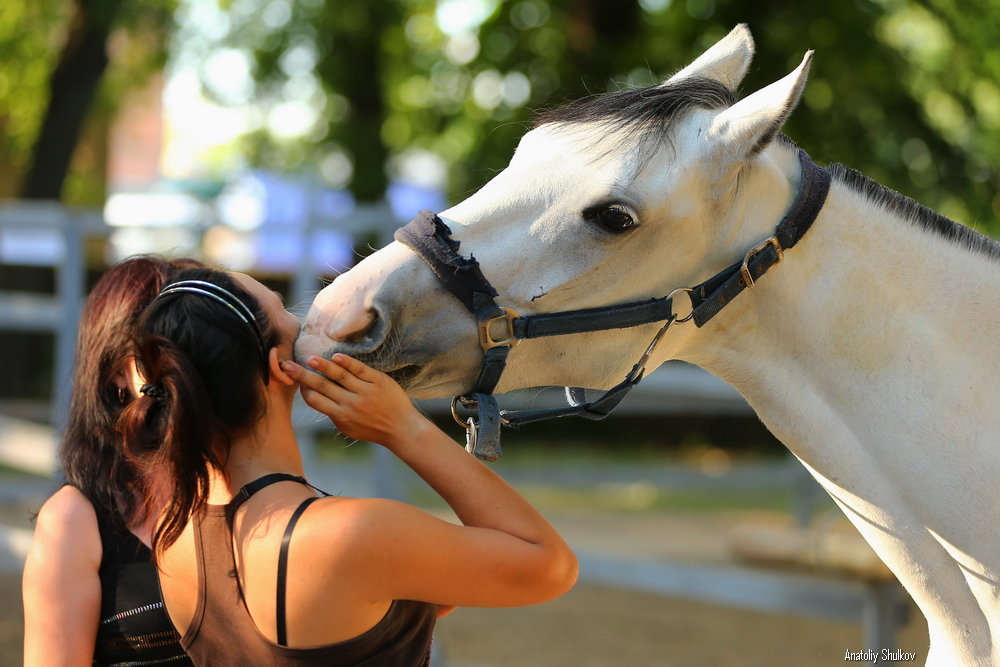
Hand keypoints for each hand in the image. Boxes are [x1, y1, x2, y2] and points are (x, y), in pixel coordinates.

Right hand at [282, 354, 425, 447]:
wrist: (402, 428)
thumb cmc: (373, 429)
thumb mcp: (348, 428)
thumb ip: (333, 415)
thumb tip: (316, 399)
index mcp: (341, 416)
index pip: (315, 400)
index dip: (303, 389)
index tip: (294, 379)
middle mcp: (351, 404)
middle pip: (322, 386)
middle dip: (303, 375)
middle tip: (288, 365)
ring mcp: (365, 392)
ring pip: (340, 375)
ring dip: (323, 366)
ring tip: (311, 358)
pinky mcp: (378, 381)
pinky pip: (360, 370)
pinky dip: (347, 362)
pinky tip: (336, 356)